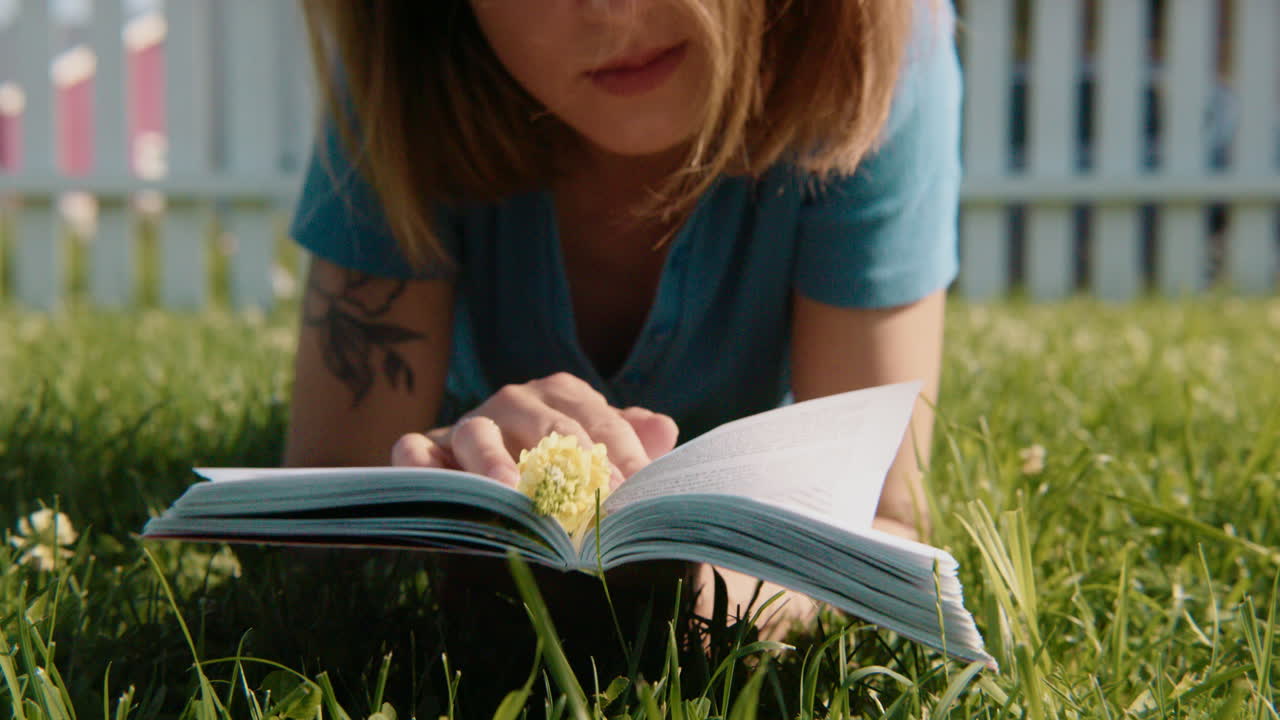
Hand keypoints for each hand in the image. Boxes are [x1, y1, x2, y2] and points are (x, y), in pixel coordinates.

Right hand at [390, 372, 678, 486]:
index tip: (637, 492)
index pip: (601, 423)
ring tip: (513, 493)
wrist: (506, 485)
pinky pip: (413, 451)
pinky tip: (434, 484)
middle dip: (571, 463)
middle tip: (591, 500)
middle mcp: (514, 401)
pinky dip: (417, 465)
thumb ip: (632, 441)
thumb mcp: (602, 453)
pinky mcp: (426, 449)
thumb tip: (663, 430)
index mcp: (563, 395)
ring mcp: (468, 423)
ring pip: (478, 435)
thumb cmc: (564, 467)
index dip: (622, 457)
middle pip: (545, 426)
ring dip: (494, 463)